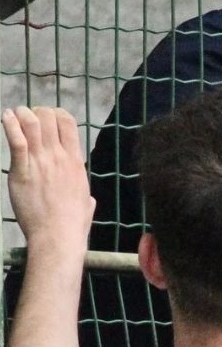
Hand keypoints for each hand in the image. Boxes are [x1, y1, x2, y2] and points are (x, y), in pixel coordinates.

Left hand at [2, 107, 93, 248]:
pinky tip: (5, 117)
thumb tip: (88, 201)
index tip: (47, 118)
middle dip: (36, 112)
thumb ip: (86, 197)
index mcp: (75, 161)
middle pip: (49, 118)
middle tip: (27, 118)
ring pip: (32, 123)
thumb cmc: (72, 223)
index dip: (56, 113)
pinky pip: (16, 140)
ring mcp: (41, 162)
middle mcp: (59, 157)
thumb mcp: (87, 204)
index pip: (68, 123)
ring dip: (22, 114)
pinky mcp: (22, 171)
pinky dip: (10, 124)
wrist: (58, 234)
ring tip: (14, 114)